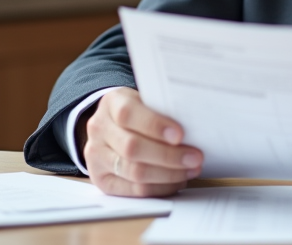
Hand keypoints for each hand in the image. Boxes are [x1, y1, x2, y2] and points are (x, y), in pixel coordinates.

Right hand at [80, 87, 203, 196]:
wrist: (112, 125)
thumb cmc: (138, 112)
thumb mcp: (146, 100)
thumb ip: (162, 110)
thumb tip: (194, 126)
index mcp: (111, 103)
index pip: (128, 114)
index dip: (155, 125)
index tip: (180, 134)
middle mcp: (99, 129)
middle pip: (132, 148)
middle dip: (168, 156)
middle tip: (194, 157)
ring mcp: (96, 156)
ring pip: (134, 172)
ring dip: (168, 174)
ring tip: (190, 170)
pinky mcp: (101, 180)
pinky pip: (133, 190)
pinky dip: (160, 187)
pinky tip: (176, 181)